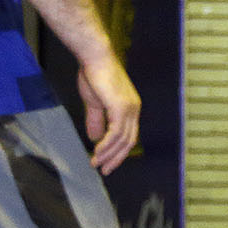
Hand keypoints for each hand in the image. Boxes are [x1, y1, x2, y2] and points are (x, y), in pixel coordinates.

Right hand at [77, 54, 140, 174]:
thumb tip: (95, 138)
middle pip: (129, 141)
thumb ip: (96, 120)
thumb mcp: (94, 103)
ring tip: (95, 164)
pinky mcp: (120, 107)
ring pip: (122, 140)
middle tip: (104, 170)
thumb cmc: (93, 75)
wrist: (94, 57)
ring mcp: (129, 108)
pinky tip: (97, 152)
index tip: (107, 162)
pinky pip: (115, 133)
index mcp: (130, 108)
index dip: (118, 151)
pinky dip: (107, 145)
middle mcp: (133, 109)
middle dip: (116, 158)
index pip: (128, 135)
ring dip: (108, 154)